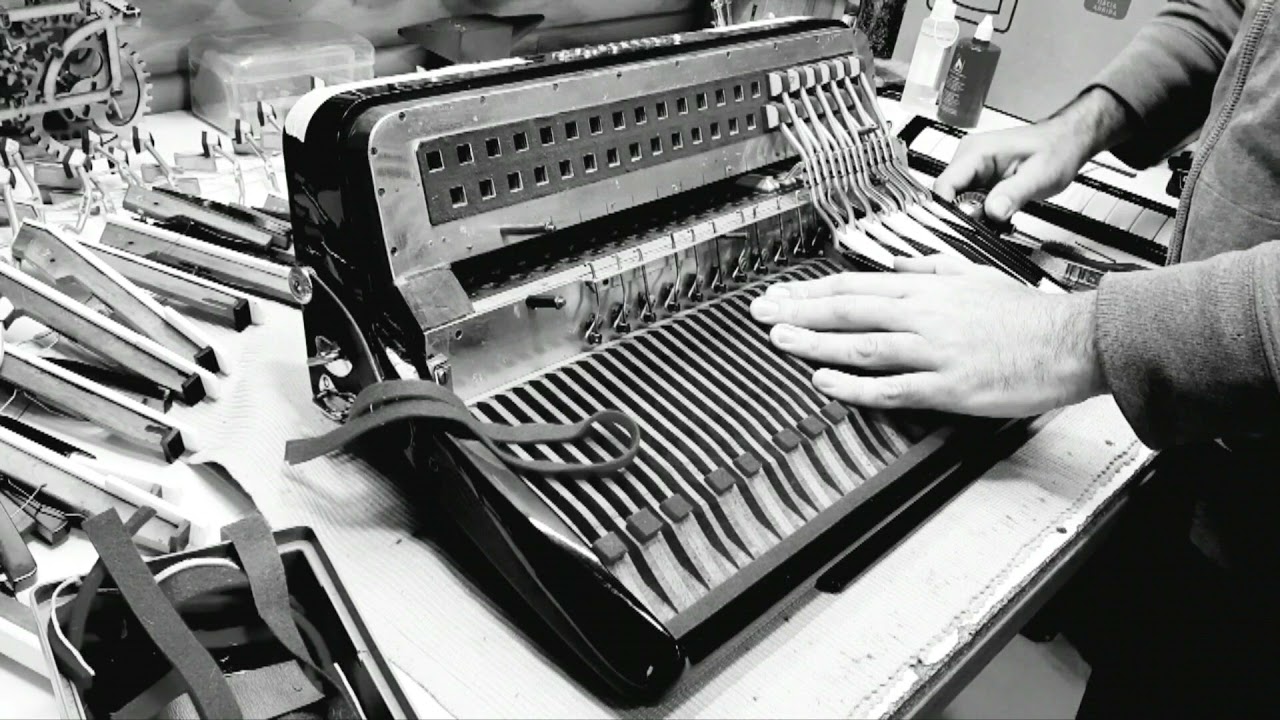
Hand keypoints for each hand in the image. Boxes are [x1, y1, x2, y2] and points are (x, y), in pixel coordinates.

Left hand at [749, 257, 1107, 416]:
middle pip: (849, 309)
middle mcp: (924, 315)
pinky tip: (826, 381)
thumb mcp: (974, 275)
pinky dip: (856, 385)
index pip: (855, 284)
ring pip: (863, 344)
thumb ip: (931, 269)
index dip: (811, 290)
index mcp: (926, 288)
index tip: (780, 294)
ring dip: (816, 342)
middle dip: (799, 310)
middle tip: (762, 313)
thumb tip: (897, 264)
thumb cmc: (1025, 312)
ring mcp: (934, 351)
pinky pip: (893, 386)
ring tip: (780, 339)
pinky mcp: (948, 385)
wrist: (1070, 340)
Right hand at [934, 87, 1130, 221]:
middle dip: (962, 217)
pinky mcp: (978, 179)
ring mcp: (972, 168)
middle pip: (947, 197)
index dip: (947, 210)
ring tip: (997, 220)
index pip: (943, 185)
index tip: (961, 229)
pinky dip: (979, 214)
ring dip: (972, 217)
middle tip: (988, 227)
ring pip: (956, 202)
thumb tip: (993, 212)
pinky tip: (997, 215)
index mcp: (977, 152)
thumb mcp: (1040, 175)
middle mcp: (968, 158)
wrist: (1066, 142)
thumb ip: (1014, 194)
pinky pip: (968, 201)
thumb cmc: (1057, 149)